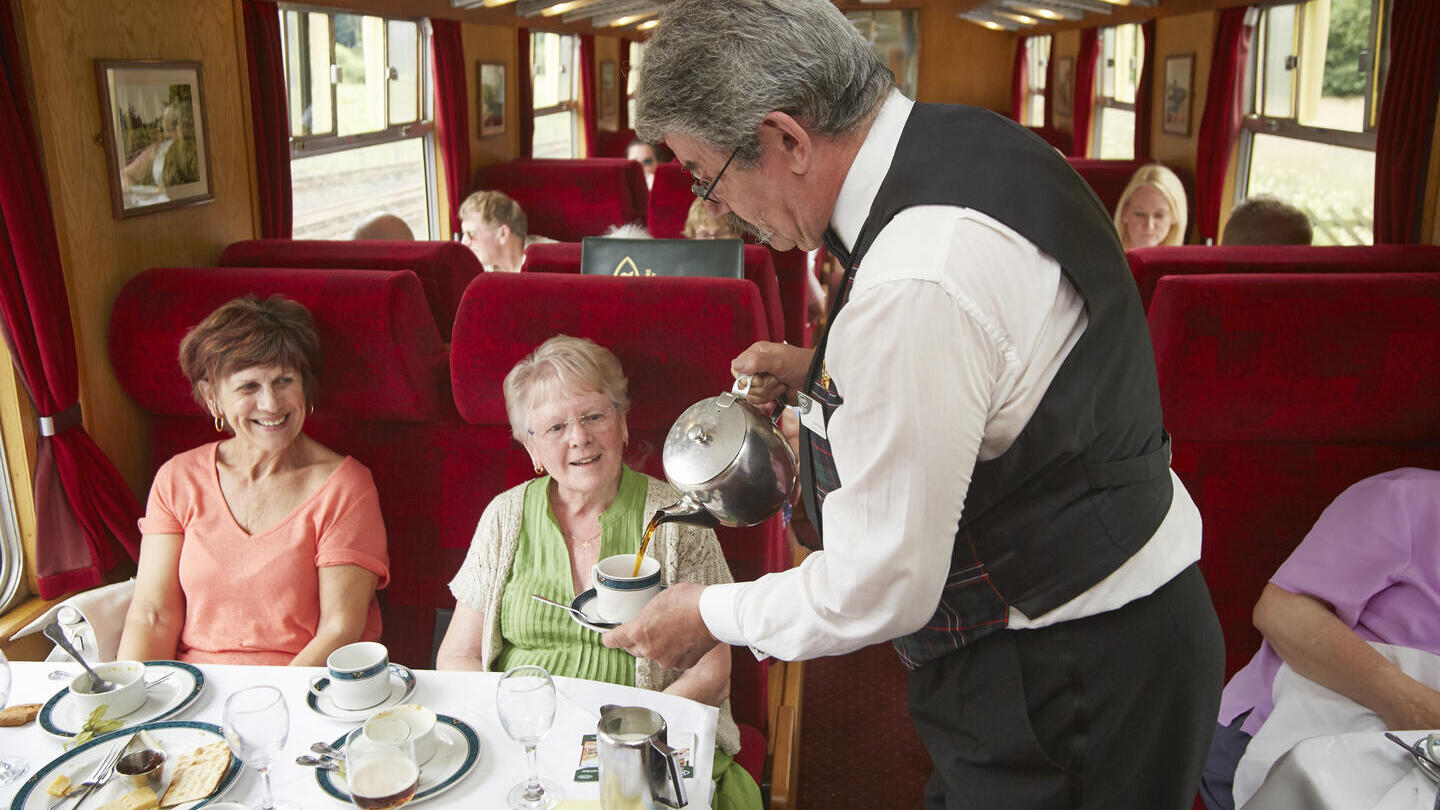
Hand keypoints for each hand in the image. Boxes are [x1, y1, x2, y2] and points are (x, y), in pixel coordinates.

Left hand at [601, 583, 718, 669]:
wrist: (713, 613)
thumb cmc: (687, 600)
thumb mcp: (658, 599)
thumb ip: (647, 615)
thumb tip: (648, 619)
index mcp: (638, 631)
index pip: (612, 640)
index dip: (609, 638)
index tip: (609, 637)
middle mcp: (648, 649)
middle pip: (633, 649)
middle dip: (637, 640)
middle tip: (650, 628)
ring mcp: (665, 660)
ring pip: (655, 655)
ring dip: (659, 646)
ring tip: (674, 630)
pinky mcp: (681, 664)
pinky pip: (673, 660)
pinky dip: (676, 652)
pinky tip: (685, 639)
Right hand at [730, 342, 813, 406]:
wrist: (815, 380)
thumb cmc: (801, 364)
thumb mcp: (778, 360)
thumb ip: (756, 361)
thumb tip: (737, 365)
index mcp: (755, 354)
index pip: (737, 370)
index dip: (748, 378)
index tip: (762, 376)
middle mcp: (757, 368)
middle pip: (745, 386)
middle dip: (763, 386)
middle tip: (777, 379)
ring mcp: (762, 382)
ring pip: (752, 396)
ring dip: (769, 393)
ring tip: (781, 385)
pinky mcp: (768, 394)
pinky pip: (759, 404)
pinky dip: (768, 404)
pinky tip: (777, 400)